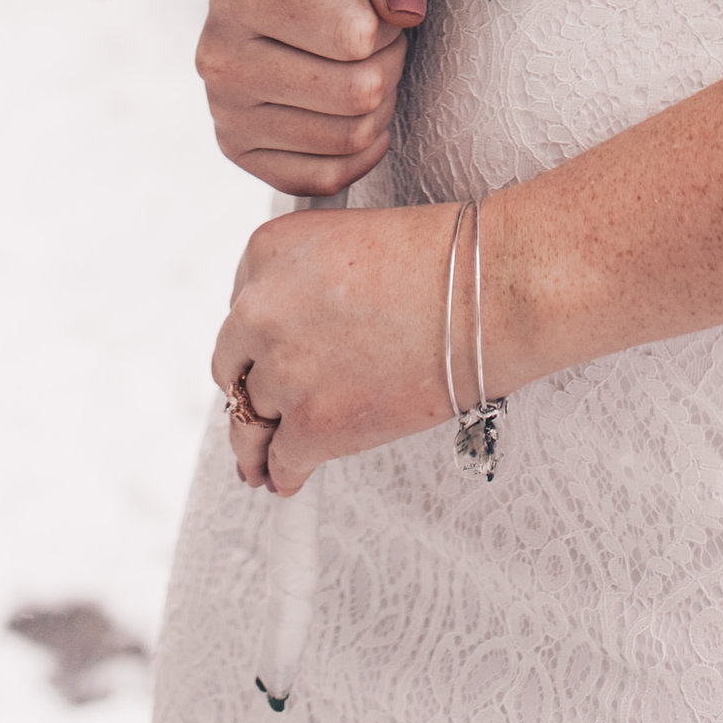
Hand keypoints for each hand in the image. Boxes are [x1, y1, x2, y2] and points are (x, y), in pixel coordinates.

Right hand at [194, 0, 424, 196]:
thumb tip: (407, 10)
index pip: (355, 34)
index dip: (389, 22)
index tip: (381, 6)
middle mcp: (221, 56)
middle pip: (357, 91)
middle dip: (390, 63)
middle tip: (384, 41)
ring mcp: (225, 112)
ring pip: (348, 136)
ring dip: (381, 103)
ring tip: (368, 67)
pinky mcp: (238, 153)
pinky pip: (327, 178)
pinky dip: (362, 150)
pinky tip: (360, 112)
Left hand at [215, 198, 457, 489]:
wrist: (489, 292)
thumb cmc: (444, 261)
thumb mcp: (350, 242)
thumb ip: (307, 282)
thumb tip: (290, 336)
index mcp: (268, 251)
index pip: (241, 309)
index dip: (260, 340)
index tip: (269, 359)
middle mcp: (260, 309)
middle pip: (232, 367)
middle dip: (251, 389)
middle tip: (260, 410)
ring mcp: (284, 371)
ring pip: (248, 422)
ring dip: (253, 445)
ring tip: (256, 462)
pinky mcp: (312, 426)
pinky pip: (281, 463)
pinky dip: (285, 475)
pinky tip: (287, 480)